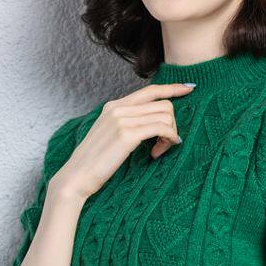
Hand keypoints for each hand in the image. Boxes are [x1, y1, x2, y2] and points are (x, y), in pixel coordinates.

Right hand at [49, 82, 194, 199]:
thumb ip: (126, 124)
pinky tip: (159, 152)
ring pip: (165, 115)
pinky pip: (162, 128)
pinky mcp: (127, 134)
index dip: (172, 89)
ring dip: (170, 134)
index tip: (188, 89)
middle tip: (167, 143)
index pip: (150, 90)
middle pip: (163, 104)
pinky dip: (168, 139)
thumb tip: (152, 124)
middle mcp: (119, 108)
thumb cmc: (94, 163)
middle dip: (172, 124)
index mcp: (114, 106)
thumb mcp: (109, 136)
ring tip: (160, 150)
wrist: (77, 176)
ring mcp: (122, 119)